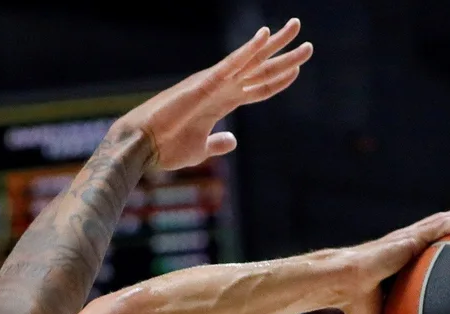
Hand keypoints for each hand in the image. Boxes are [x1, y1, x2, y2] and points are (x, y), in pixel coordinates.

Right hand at [116, 19, 313, 170]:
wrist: (141, 146)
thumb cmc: (166, 148)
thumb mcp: (200, 149)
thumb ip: (218, 143)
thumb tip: (232, 141)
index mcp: (221, 102)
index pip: (258, 88)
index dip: (278, 79)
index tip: (297, 70)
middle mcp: (221, 87)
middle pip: (260, 68)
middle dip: (284, 54)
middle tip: (307, 42)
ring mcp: (213, 83)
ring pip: (251, 60)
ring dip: (275, 45)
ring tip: (297, 28)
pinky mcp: (203, 83)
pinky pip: (231, 64)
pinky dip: (248, 50)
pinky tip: (264, 36)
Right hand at [335, 208, 449, 313]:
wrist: (342, 283)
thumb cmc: (354, 304)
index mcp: (402, 263)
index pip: (429, 250)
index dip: (446, 245)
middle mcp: (408, 247)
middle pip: (441, 231)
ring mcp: (411, 239)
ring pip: (445, 223)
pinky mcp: (411, 236)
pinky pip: (443, 226)